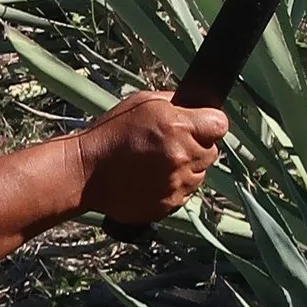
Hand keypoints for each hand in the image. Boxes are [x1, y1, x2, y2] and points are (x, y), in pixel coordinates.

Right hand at [77, 90, 224, 225]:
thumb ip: (175, 103)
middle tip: (171, 144)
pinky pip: (185, 194)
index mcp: (179, 127)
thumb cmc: (111, 133)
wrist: (86, 172)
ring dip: (186, 168)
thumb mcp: (143, 102)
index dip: (210, 123)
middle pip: (212, 152)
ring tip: (157, 163)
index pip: (220, 125)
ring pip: (200, 175)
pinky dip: (174, 187)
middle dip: (197, 146)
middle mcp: (182, 156)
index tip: (200, 125)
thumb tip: (196, 106)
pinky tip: (151, 178)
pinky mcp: (169, 204)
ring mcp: (177, 183)